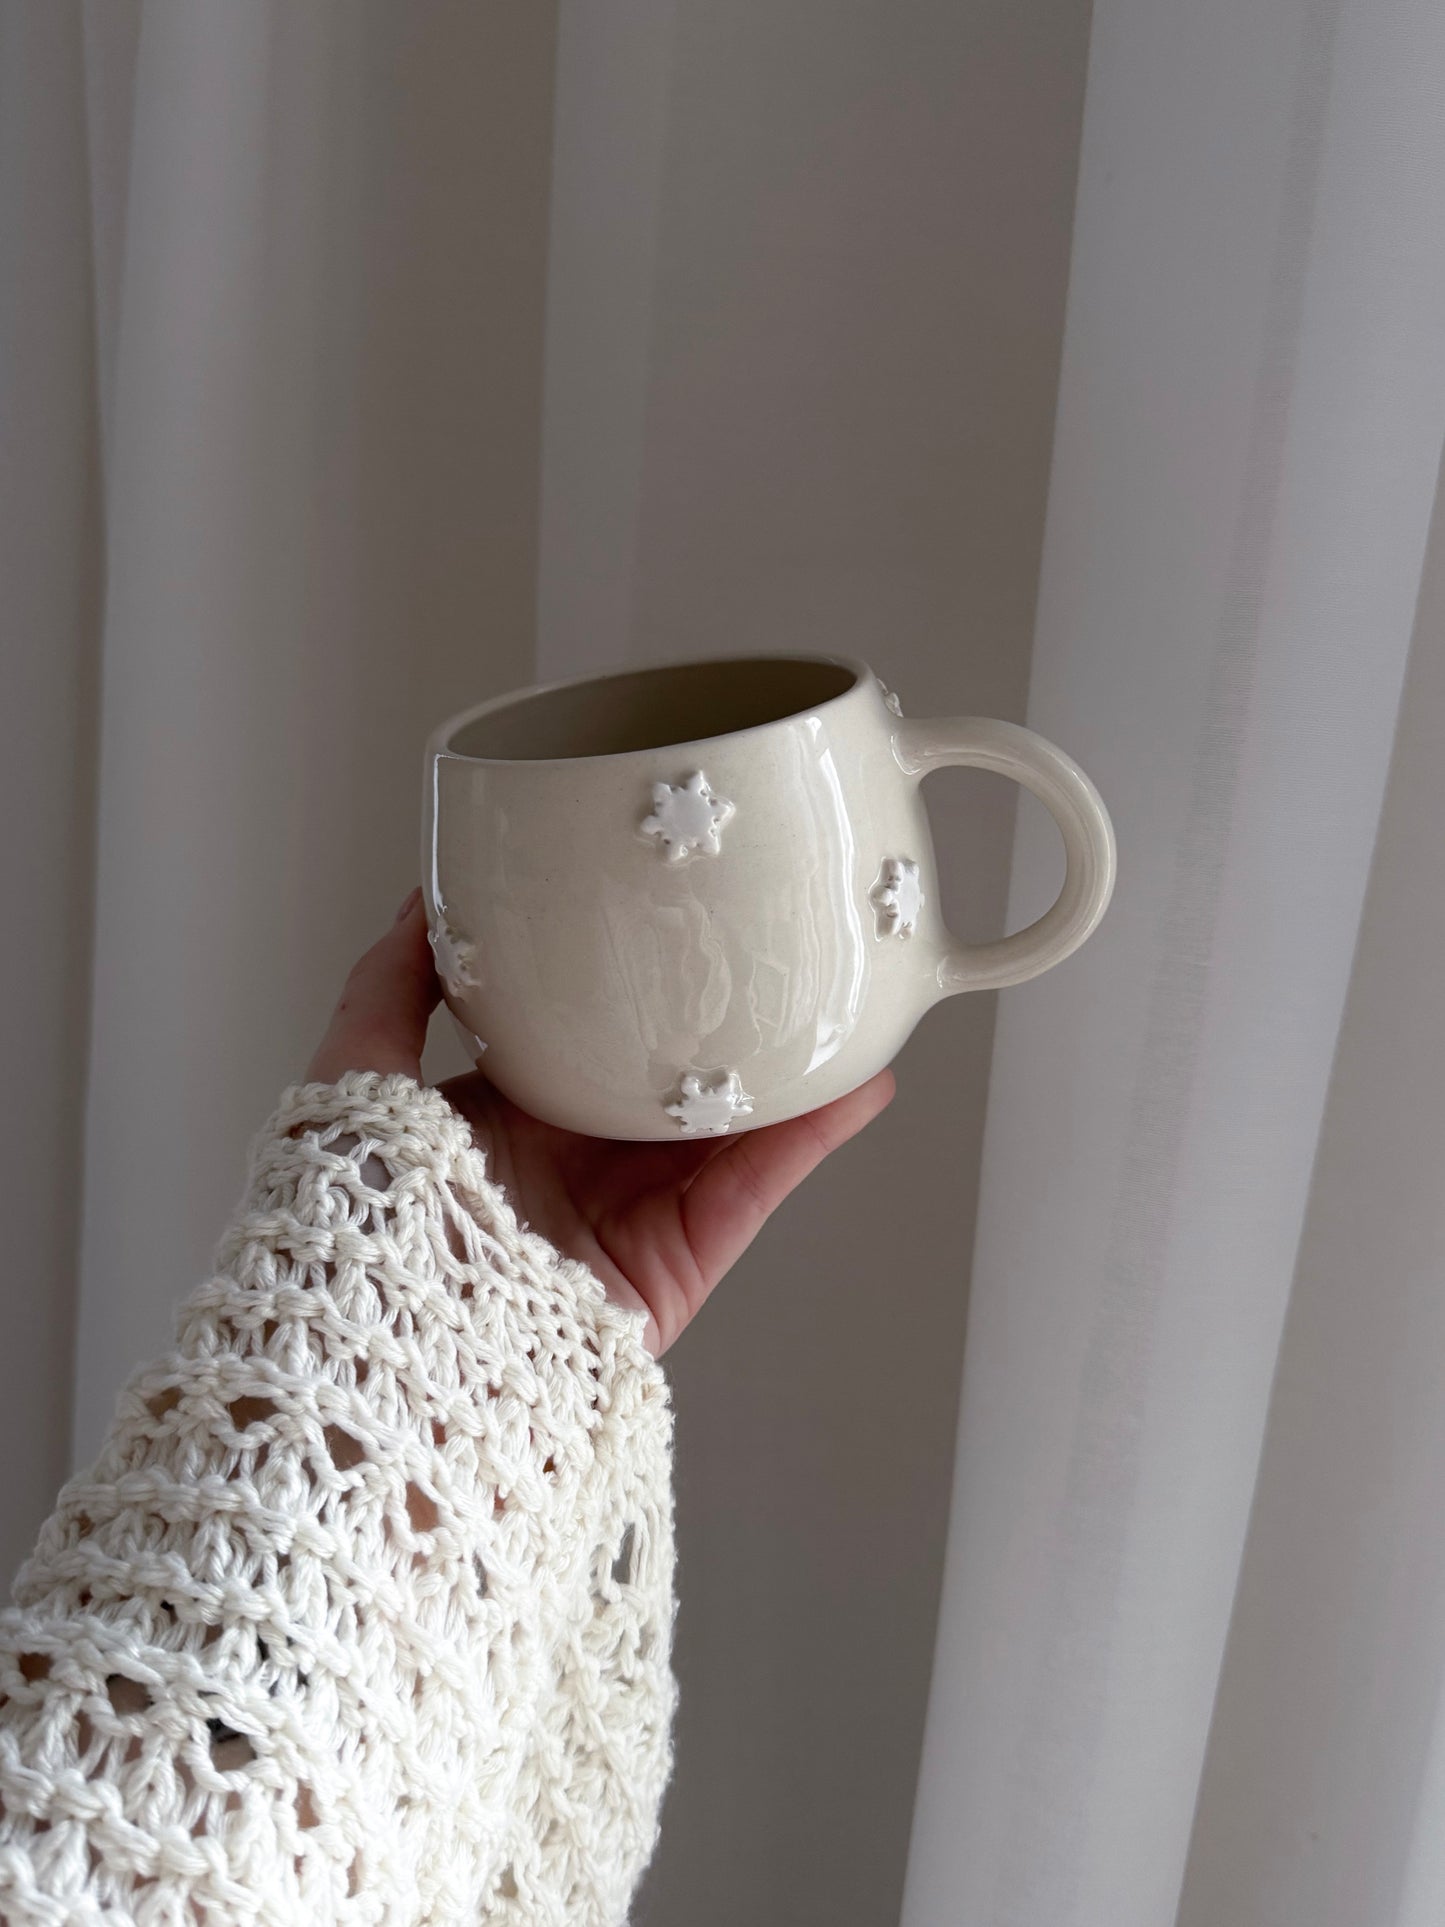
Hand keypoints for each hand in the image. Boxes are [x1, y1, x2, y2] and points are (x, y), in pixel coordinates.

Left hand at [306, 887, 894, 1353]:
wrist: (374, 1366)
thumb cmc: (350, 1224)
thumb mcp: (353, 1078)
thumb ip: (386, 991)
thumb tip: (424, 901)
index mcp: (500, 1126)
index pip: (585, 1046)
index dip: (634, 992)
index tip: (681, 928)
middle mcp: (571, 1173)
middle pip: (671, 1089)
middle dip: (729, 1032)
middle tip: (789, 958)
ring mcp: (627, 1225)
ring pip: (728, 1138)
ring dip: (792, 1080)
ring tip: (850, 1013)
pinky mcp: (672, 1274)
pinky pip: (748, 1197)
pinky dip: (804, 1144)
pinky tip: (855, 1089)